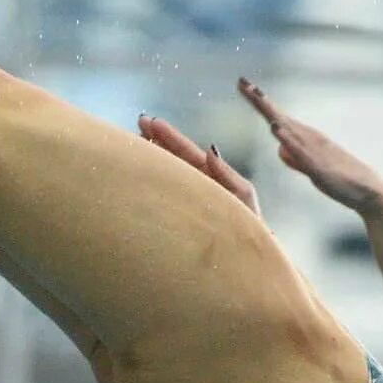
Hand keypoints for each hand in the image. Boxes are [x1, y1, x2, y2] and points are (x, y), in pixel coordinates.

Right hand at [137, 112, 261, 216]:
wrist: (244, 261)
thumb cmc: (249, 228)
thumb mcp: (243, 197)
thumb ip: (227, 174)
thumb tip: (210, 148)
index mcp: (212, 178)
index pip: (188, 153)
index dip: (171, 137)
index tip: (151, 121)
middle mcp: (197, 187)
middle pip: (174, 159)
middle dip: (157, 140)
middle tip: (139, 121)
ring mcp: (187, 202)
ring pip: (167, 174)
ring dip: (152, 156)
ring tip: (134, 139)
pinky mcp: (176, 219)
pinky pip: (162, 195)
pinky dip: (151, 181)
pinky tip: (137, 173)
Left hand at [236, 77, 382, 216]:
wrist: (371, 193)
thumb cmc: (342, 181)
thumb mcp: (311, 169)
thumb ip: (295, 159)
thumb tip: (280, 149)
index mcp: (306, 139)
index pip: (278, 116)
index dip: (260, 102)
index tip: (243, 85)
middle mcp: (310, 138)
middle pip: (279, 116)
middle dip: (259, 100)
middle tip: (241, 81)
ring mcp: (314, 151)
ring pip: (288, 128)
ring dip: (271, 112)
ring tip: (254, 95)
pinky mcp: (319, 167)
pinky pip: (300, 151)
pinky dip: (287, 138)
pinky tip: (275, 127)